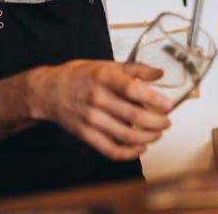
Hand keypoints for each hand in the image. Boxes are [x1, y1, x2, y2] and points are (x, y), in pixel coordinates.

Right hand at [31, 60, 172, 160]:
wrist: (49, 91)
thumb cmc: (80, 76)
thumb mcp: (106, 65)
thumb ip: (135, 69)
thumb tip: (159, 73)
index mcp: (103, 77)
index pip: (132, 89)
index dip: (154, 99)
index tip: (168, 105)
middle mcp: (97, 98)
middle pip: (134, 116)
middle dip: (157, 122)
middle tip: (166, 122)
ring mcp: (91, 119)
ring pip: (126, 135)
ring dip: (148, 138)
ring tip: (157, 133)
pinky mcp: (86, 135)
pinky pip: (111, 150)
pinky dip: (130, 153)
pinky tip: (140, 148)